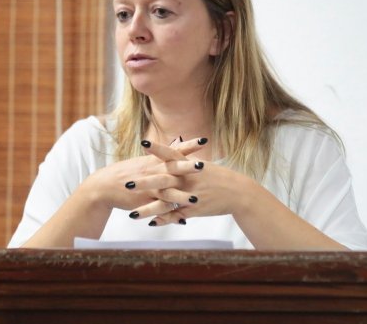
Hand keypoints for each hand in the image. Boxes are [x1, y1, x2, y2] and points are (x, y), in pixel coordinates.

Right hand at [79, 138, 205, 213]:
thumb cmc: (126, 172)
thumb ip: (162, 156)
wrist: (105, 185)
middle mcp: (153, 171)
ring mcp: (148, 187)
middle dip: (187, 167)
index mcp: (155, 160)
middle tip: (202, 166)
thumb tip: (177, 145)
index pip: (175, 150)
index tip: (204, 140)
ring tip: (196, 200)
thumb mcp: (145, 161)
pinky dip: (170, 215)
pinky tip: (182, 220)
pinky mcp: (144, 202)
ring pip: (167, 192)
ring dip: (182, 196)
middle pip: (172, 169)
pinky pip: (159, 209)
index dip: (189, 145)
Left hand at [129, 139, 252, 225]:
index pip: (171, 155)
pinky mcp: (195, 209)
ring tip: (131, 215)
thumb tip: (173, 146)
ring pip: (166, 203)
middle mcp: (189, 179)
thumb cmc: (219, 177)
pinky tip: (151, 224)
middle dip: (144, 183)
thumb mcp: (202, 165)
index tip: (142, 143)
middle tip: (127, 184)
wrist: (238, 193)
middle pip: (164, 180)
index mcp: (190, 166)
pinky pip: (177, 215)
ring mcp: (191, 195)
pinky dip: (164, 220)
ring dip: (148, 209)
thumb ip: (185, 158)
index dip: (157, 149)